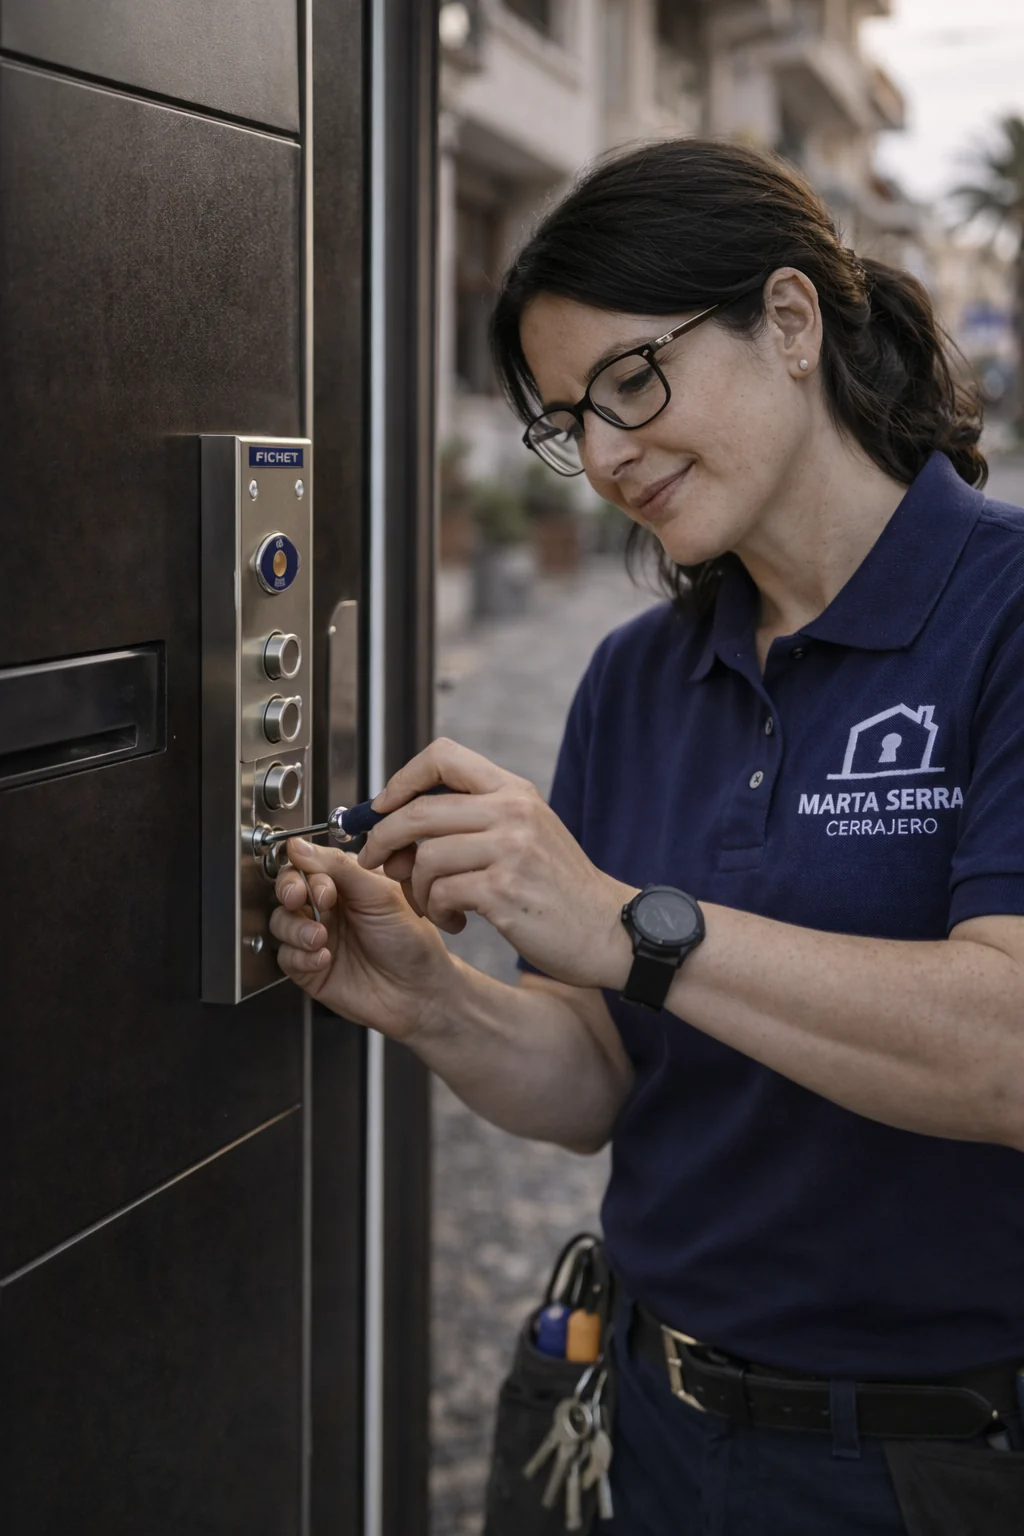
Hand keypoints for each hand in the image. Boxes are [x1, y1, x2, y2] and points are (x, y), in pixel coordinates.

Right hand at [269, 836, 457, 1040]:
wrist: (419, 993)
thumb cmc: (411, 942)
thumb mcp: (380, 894)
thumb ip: (339, 867)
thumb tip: (299, 845)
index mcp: (347, 882)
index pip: (309, 863)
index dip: (305, 869)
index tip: (319, 882)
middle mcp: (329, 907)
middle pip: (288, 888)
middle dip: (290, 891)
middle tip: (301, 899)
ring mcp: (317, 937)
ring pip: (281, 921)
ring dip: (296, 927)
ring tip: (320, 937)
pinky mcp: (309, 968)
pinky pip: (286, 956)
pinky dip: (300, 956)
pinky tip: (324, 959)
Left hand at [357, 738, 636, 989]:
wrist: (607, 931)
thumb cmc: (559, 887)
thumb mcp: (527, 831)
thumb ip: (476, 816)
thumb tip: (403, 816)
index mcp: (513, 791)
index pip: (442, 755)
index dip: (401, 779)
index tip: (381, 808)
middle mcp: (512, 812)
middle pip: (418, 811)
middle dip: (383, 838)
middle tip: (377, 861)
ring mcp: (510, 850)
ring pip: (425, 858)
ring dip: (416, 888)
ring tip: (434, 905)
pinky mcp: (504, 891)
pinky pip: (441, 893)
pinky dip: (437, 912)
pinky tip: (456, 921)